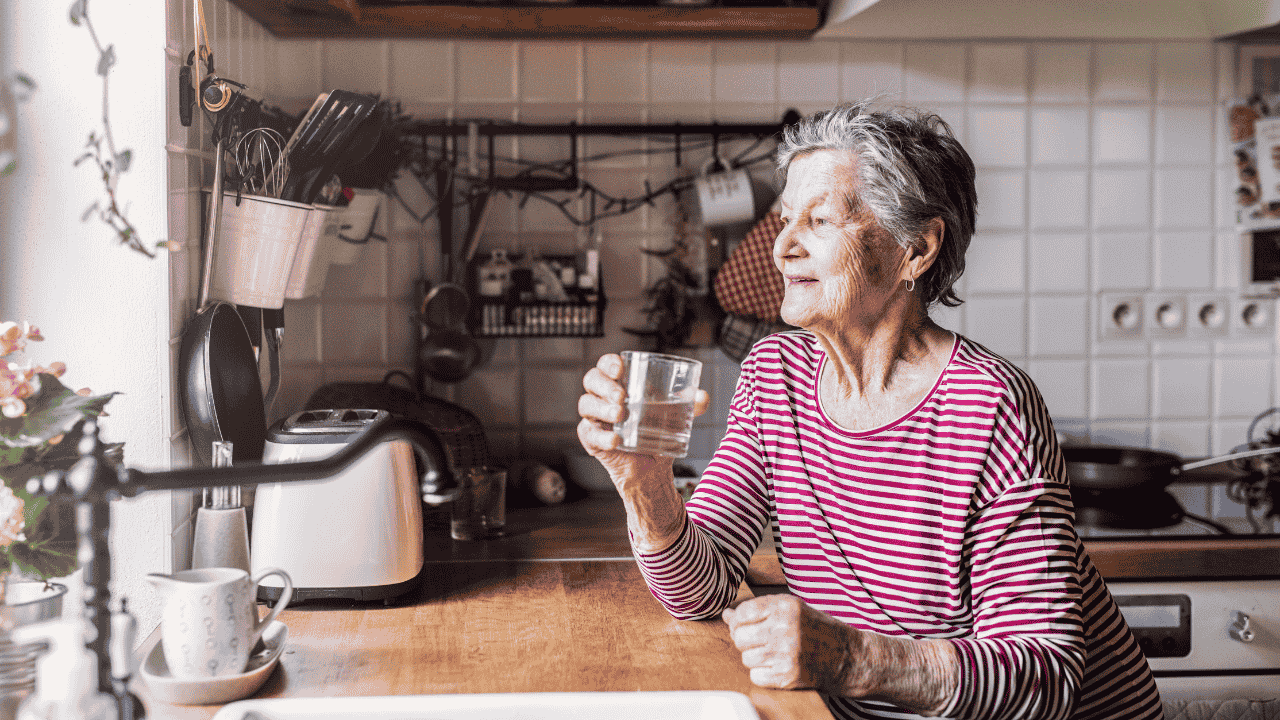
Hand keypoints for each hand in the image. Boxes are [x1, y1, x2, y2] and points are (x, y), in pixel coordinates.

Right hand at [576, 353, 709, 481]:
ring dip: (602, 408)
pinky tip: (616, 440)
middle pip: (591, 380)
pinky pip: (589, 434)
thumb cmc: (658, 433)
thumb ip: (690, 404)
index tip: (621, 368)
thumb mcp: (676, 415)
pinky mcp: (592, 440)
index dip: (608, 363)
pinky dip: (602, 437)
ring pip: (586, 404)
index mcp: (620, 384)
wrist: (653, 467)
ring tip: (621, 416)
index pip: (606, 365)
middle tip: (622, 396)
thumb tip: (703, 396)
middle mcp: (603, 398)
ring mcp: (595, 418)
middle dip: (604, 385)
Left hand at [722, 594, 854, 693]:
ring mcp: (787, 653)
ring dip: (754, 658)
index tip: (744, 624)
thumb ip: (759, 610)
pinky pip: (755, 676)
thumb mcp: (791, 609)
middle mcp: (785, 628)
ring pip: (745, 658)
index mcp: (785, 606)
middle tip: (759, 641)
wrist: (846, 656)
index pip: (742, 613)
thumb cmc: (817, 629)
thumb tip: (727, 614)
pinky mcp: (788, 675)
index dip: (738, 620)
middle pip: (740, 637)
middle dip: (744, 640)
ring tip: (773, 653)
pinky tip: (777, 666)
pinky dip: (762, 674)